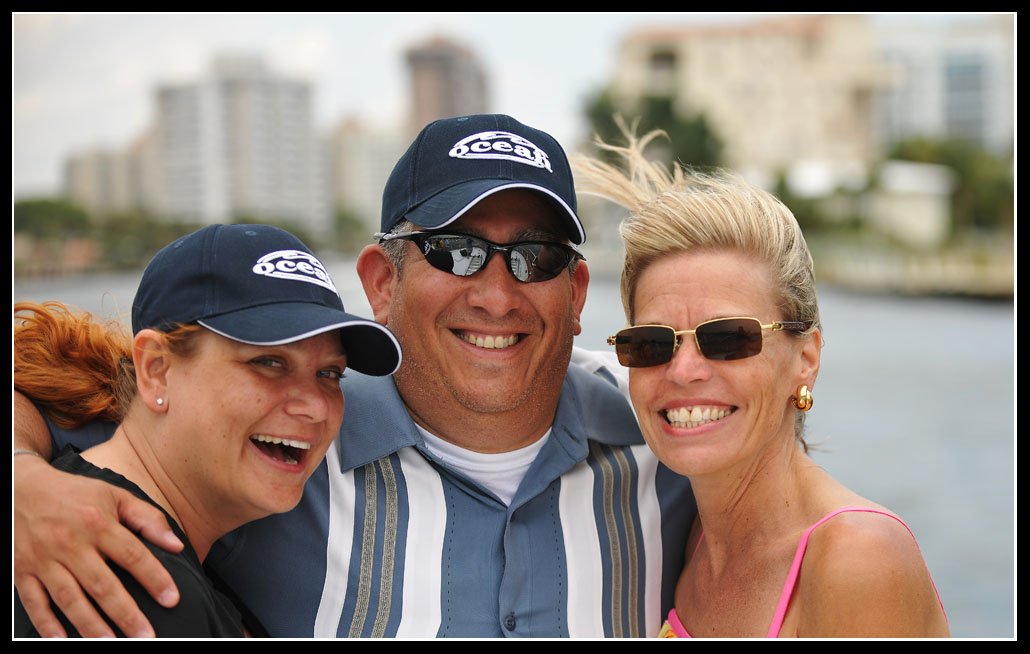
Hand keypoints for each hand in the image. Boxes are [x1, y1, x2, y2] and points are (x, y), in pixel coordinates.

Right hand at [13, 455, 183, 637]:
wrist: (20, 488)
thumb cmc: (75, 494)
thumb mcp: (115, 496)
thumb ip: (148, 519)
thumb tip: (176, 545)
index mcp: (98, 523)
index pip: (132, 554)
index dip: (154, 578)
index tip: (171, 599)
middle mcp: (71, 543)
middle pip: (102, 584)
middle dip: (125, 613)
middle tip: (146, 635)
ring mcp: (43, 559)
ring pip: (69, 598)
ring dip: (90, 624)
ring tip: (110, 643)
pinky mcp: (22, 571)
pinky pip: (34, 602)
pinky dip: (46, 624)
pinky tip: (62, 641)